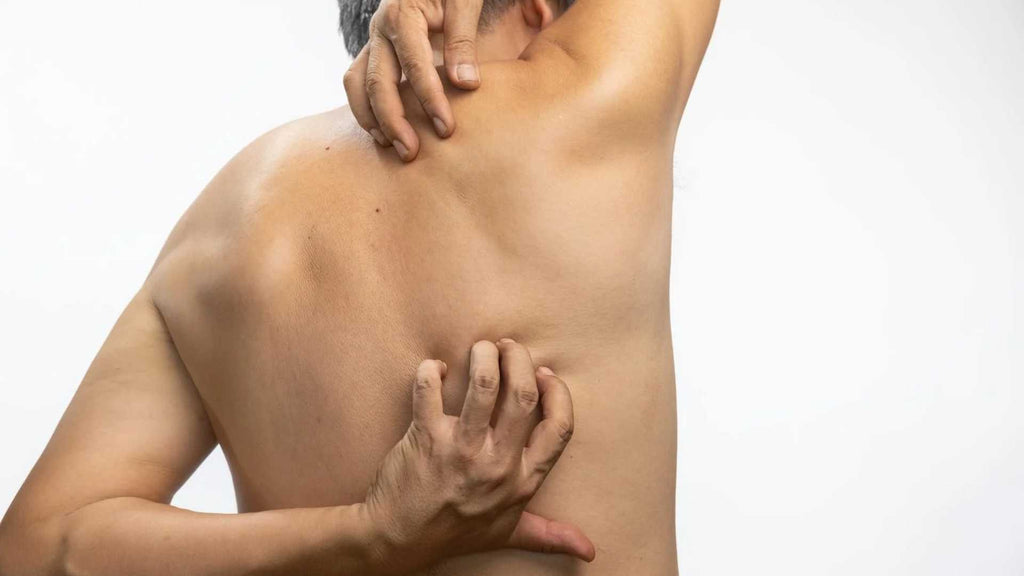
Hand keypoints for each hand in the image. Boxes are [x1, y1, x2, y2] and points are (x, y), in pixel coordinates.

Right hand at [343, 0, 484, 161]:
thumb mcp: (465, 2)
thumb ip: (464, 40)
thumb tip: (466, 84)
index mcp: (403, 14)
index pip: (414, 64)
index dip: (430, 99)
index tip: (446, 128)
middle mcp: (381, 29)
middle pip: (378, 81)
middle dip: (394, 120)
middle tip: (412, 153)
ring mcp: (374, 41)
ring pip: (357, 84)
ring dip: (371, 119)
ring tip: (393, 147)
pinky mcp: (375, 52)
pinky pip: (358, 83)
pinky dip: (365, 109)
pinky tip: (384, 133)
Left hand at [362, 339, 594, 573]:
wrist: (399, 540)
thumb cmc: (456, 532)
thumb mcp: (509, 533)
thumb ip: (549, 534)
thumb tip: (589, 551)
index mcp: (523, 480)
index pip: (559, 428)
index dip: (558, 393)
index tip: (544, 374)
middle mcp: (497, 464)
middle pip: (523, 395)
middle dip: (519, 360)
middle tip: (507, 348)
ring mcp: (461, 450)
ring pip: (484, 386)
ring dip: (484, 357)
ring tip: (480, 349)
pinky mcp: (426, 438)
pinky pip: (429, 390)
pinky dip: (431, 370)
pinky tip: (436, 369)